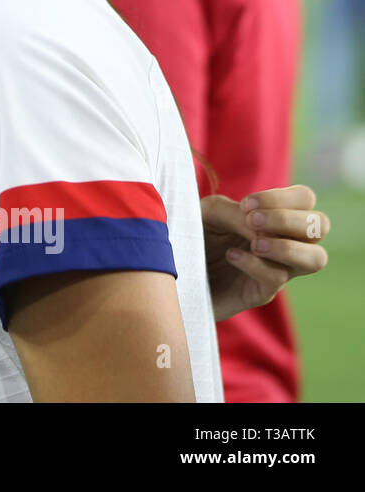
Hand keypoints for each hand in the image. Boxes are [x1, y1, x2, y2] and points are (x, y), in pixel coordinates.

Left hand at [202, 185, 329, 321]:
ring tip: (254, 243)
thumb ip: (233, 212)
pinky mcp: (259, 293)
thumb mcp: (206, 213)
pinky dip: (255, 264)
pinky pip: (276, 279)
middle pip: (321, 225)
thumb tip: (259, 226)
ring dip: (287, 246)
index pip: (304, 199)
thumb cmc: (190, 235)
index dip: (282, 198)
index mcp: (271, 217)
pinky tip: (230, 256)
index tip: (246, 204)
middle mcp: (282, 242)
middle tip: (251, 221)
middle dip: (288, 219)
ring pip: (316, 258)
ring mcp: (275, 269)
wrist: (170, 269)